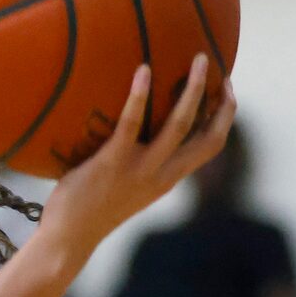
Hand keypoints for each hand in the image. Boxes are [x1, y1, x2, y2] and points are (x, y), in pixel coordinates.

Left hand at [34, 58, 234, 260]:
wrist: (69, 237)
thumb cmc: (90, 207)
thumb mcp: (128, 186)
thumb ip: (140, 163)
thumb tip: (136, 130)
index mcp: (168, 178)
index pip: (210, 147)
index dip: (223, 118)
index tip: (226, 90)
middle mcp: (163, 174)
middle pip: (210, 137)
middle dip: (222, 101)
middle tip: (219, 68)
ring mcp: (140, 168)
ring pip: (179, 125)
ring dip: (192, 89)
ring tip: (196, 59)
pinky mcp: (112, 162)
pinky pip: (131, 124)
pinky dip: (139, 96)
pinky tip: (143, 70)